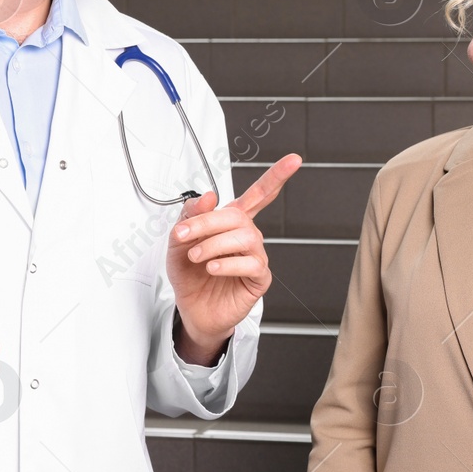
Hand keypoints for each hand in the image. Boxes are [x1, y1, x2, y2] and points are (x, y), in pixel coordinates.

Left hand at [167, 153, 301, 351]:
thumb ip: (189, 216)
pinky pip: (251, 264)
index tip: (294, 160)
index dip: (276, 176)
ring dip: (215, 244)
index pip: (258, 194)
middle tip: (185, 234)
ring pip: (245, 238)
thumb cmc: (190, 276)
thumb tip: (207, 197)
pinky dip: (229, 264)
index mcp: (232, 222)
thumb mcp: (179, 242)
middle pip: (239, 216)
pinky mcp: (258, 279)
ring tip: (197, 256)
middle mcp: (247, 236)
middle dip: (208, 222)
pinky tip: (214, 268)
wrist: (192, 311)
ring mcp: (255, 257)